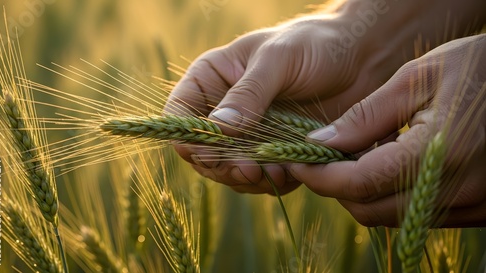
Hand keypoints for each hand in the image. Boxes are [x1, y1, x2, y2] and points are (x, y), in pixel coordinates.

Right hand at [165, 14, 398, 193]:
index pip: (179, 115)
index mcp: (212, 80)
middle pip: (202, 152)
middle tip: (248, 169)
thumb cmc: (314, 44)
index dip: (186, 137)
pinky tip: (287, 173)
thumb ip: (249, 93)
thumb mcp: (278, 59)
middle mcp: (224, 110)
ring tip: (272, 172)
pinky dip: (270, 182)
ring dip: (246, 178)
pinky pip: (260, 177)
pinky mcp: (273, 152)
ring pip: (229, 170)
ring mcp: (248, 134)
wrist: (360, 57)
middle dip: (222, 165)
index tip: (208, 149)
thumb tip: (218, 129)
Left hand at [290, 34, 485, 226]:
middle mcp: (454, 188)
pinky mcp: (478, 208)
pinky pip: (417, 214)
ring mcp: (471, 204)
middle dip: (336, 187)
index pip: (358, 183)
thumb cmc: (477, 67)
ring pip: (391, 217)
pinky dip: (391, 195)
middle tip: (323, 157)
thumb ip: (366, 116)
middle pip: (369, 209)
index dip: (319, 176)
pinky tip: (391, 163)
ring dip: (363, 192)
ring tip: (359, 154)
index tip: (297, 161)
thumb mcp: (417, 79)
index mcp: (437, 152)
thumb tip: (320, 142)